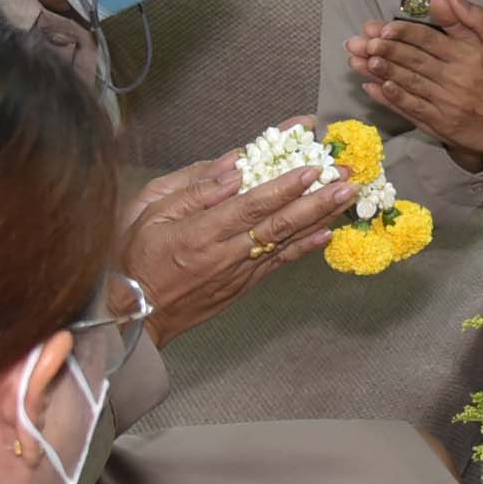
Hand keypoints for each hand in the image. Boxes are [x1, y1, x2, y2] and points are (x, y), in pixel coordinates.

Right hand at [125, 138, 355, 340]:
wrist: (135, 316)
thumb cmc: (135, 258)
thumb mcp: (146, 214)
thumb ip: (191, 191)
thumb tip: (232, 169)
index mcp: (199, 234)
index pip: (251, 206)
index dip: (284, 187)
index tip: (312, 167)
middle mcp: (225, 255)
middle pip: (279, 224)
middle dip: (317, 199)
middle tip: (347, 178)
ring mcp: (238, 273)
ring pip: (286, 241)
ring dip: (319, 217)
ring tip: (347, 196)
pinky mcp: (243, 285)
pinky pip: (279, 263)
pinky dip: (304, 247)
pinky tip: (327, 232)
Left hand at [349, 1, 482, 169]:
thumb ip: (474, 19)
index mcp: (468, 57)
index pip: (428, 40)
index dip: (403, 33)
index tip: (382, 28)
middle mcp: (454, 80)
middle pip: (412, 61)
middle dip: (383, 50)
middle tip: (360, 41)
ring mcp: (445, 104)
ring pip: (407, 84)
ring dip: (380, 72)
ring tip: (358, 60)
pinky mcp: (441, 125)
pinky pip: (411, 109)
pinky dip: (390, 98)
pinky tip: (373, 87)